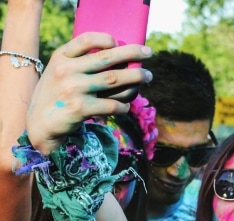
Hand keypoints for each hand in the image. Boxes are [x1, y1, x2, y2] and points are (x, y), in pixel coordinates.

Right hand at [26, 32, 152, 153]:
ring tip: (147, 76)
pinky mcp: (81, 108)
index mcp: (61, 57)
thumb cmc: (56, 96)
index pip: (86, 39)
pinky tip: (126, 107)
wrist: (40, 124)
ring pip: (114, 79)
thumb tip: (119, 59)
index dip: (106, 39)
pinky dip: (123, 106)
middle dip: (132, 53)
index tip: (118, 43)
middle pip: (107, 57)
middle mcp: (66, 70)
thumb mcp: (59, 72)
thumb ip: (79, 64)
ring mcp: (74, 88)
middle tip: (149, 53)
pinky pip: (112, 104)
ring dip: (135, 78)